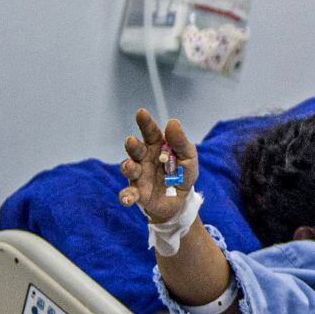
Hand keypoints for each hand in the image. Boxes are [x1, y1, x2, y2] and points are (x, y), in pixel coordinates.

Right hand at [119, 108, 198, 223]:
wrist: (182, 200)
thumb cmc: (182, 173)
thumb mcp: (188, 156)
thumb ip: (180, 141)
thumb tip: (172, 122)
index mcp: (157, 147)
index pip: (150, 132)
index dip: (145, 122)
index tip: (141, 112)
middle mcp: (144, 159)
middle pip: (136, 149)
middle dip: (132, 145)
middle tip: (131, 141)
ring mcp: (139, 176)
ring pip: (129, 169)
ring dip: (127, 167)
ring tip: (129, 166)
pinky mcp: (138, 194)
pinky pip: (128, 194)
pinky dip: (126, 196)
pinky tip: (129, 198)